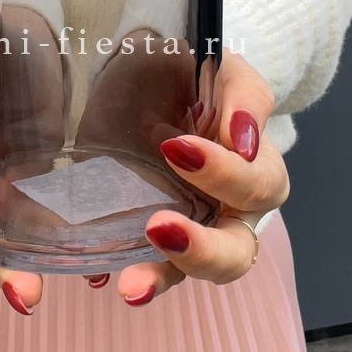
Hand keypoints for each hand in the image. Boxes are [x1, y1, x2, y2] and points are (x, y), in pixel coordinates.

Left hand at [112, 49, 289, 306]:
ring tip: (130, 285)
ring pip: (188, 272)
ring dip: (161, 278)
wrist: (143, 70)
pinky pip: (141, 266)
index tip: (175, 147)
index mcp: (255, 169)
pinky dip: (122, 272)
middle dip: (202, 250)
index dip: (222, 173)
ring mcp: (187, 227)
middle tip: (157, 228)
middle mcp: (227, 211)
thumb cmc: (192, 73)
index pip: (255, 187)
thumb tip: (245, 142)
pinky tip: (95, 276)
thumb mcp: (221, 67)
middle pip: (235, 253)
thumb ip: (244, 97)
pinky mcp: (145, 233)